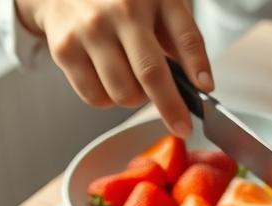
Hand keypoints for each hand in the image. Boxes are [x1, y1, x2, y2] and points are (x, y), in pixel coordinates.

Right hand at [16, 0, 211, 136]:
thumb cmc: (120, 0)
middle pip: (151, 73)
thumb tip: (198, 83)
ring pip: (123, 93)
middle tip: (181, 126)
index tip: (206, 89)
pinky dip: (108, 99)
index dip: (198, 66)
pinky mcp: (66, 50)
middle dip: (170, 107)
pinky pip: (95, 97)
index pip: (185, 37)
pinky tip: (109, 79)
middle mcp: (122, 12)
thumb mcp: (159, 4)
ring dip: (135, 100)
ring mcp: (91, 31)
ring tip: (132, 82)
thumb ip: (178, 36)